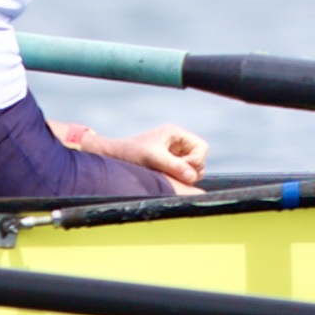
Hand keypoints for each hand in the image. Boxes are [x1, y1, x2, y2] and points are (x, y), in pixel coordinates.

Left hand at [59, 119, 209, 191]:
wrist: (112, 158)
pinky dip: (176, 180)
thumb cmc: (129, 153)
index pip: (201, 147)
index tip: (182, 169)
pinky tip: (162, 179)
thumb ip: (173, 165)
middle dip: (189, 171)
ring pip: (192, 171)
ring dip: (182, 177)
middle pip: (199, 161)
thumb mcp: (152, 157)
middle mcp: (177, 145)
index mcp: (176, 134)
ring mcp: (173, 157)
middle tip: (171, 174)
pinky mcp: (167, 168)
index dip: (196, 161)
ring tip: (164, 176)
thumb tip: (192, 177)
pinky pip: (181, 177)